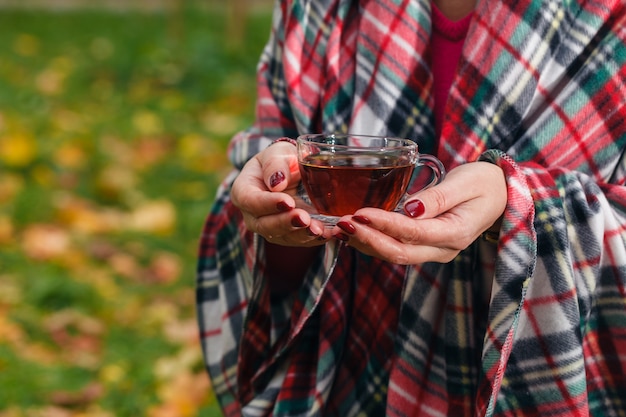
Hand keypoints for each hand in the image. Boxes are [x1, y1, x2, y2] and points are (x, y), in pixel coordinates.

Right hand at [231, 141, 329, 245]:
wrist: (293, 173)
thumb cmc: (281, 160)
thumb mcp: (277, 153)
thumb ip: (275, 164)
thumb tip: (277, 182)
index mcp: (243, 191)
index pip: (250, 201)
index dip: (268, 204)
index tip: (288, 202)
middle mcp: (252, 215)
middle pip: (264, 225)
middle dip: (286, 223)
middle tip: (305, 218)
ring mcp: (269, 228)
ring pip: (282, 237)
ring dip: (301, 235)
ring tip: (319, 229)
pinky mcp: (287, 236)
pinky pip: (298, 241)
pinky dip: (313, 239)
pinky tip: (327, 233)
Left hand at [331, 162, 506, 263]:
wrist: (501, 195)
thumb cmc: (485, 184)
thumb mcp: (467, 183)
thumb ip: (439, 197)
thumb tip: (410, 208)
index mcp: (455, 233)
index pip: (413, 232)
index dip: (384, 224)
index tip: (359, 213)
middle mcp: (442, 249)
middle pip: (398, 252)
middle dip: (367, 239)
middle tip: (341, 224)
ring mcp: (433, 252)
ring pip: (393, 254)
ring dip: (365, 243)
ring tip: (338, 229)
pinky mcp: (424, 247)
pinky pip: (395, 249)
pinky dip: (372, 242)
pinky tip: (353, 232)